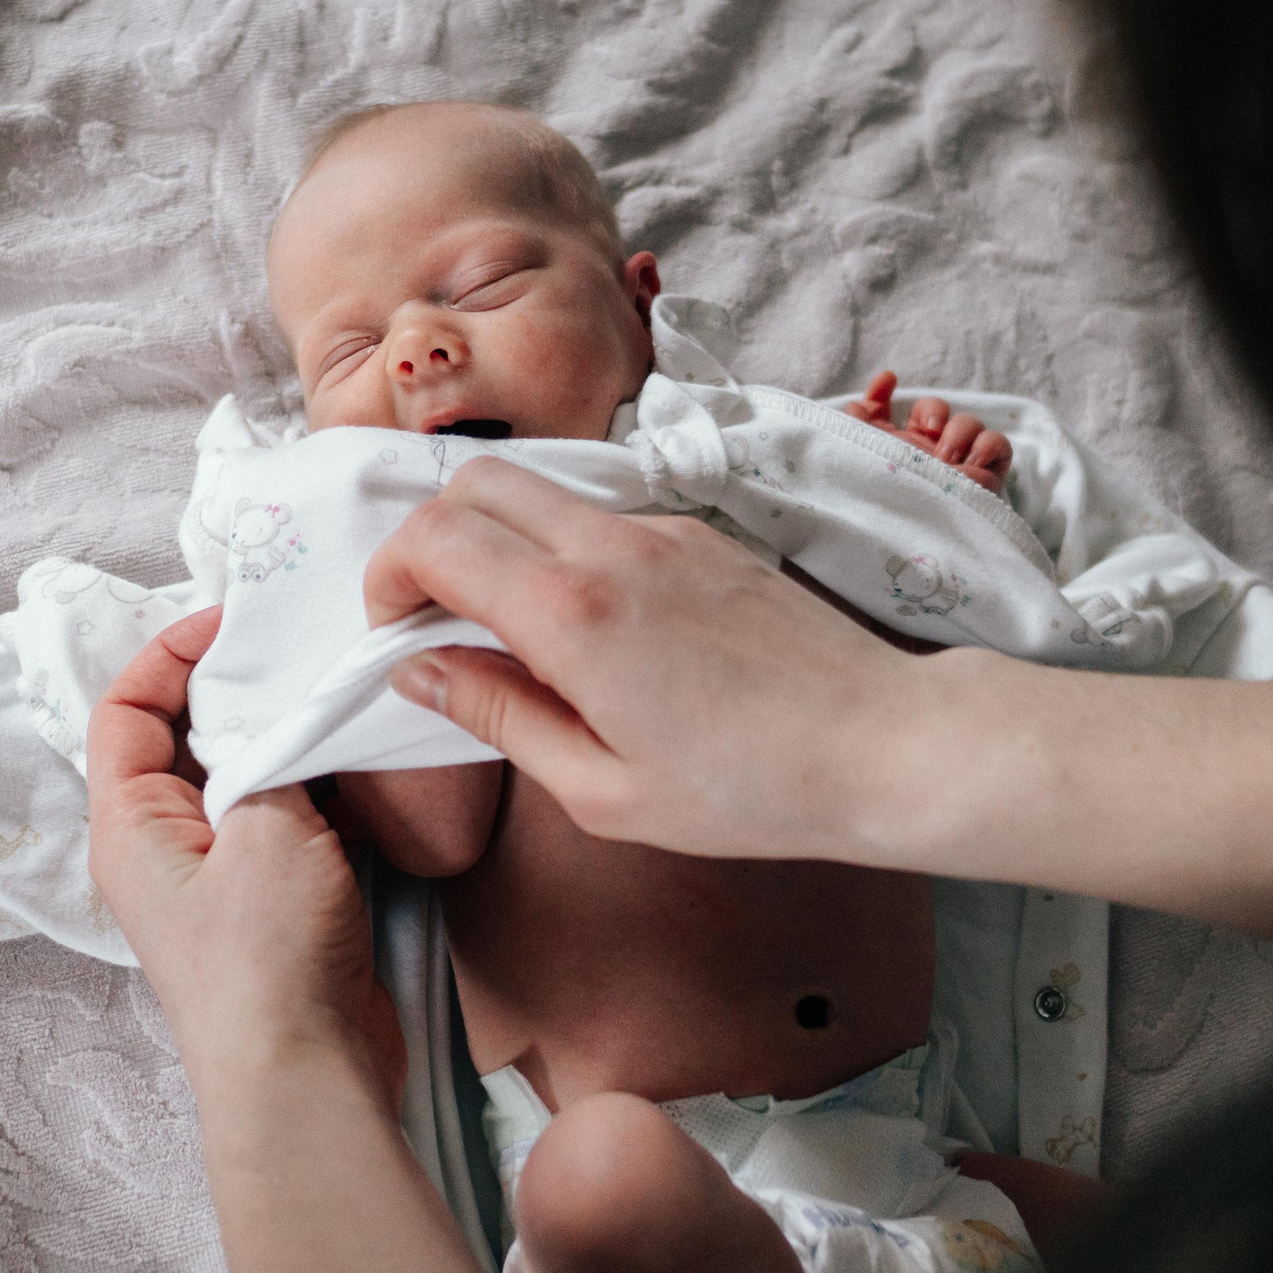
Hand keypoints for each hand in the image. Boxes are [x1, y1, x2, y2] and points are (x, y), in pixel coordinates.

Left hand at [86, 607, 405, 1098]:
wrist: (307, 1076)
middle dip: (241, 685)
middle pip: (189, 732)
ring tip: (339, 693)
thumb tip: (290, 704)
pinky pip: (295, 815)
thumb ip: (272, 751)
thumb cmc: (266, 961)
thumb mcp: (265, 828)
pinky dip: (325, 782)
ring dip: (290, 734)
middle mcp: (165, 843)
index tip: (234, 621)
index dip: (169, 650)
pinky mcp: (279, 898)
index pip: (123, 706)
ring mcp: (223, 873)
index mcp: (130, 823)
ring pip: (249, 771)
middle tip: (300, 647)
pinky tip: (367, 761)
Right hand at [365, 458, 931, 864]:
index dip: (389, 578)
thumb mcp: (600, 789)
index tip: (397, 633)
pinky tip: (593, 629)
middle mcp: (611, 547)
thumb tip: (420, 672)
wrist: (883, 745)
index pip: (434, 539)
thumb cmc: (749, 790)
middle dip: (430, 537)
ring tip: (513, 628)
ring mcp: (663, 530)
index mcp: (571, 613)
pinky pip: (603, 515)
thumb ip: (498, 716)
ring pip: (541, 490)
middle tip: (437, 616)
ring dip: (499, 539)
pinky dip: (564, 549)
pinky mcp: (704, 533)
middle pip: (475, 482)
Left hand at [845, 372, 1010, 493]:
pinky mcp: (988, 471)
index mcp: (897, 445)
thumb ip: (857, 432)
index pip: (889, 410)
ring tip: (946, 460)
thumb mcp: (867, 464)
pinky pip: (996, 442)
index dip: (883, 392)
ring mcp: (961, 458)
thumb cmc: (890, 503)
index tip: (887, 379)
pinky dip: (984, 446)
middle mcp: (929, 448)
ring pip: (969, 421)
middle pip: (936, 408)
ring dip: (957, 433)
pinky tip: (968, 464)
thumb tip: (853, 405)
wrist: (918, 536)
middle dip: (933, 411)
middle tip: (928, 432)